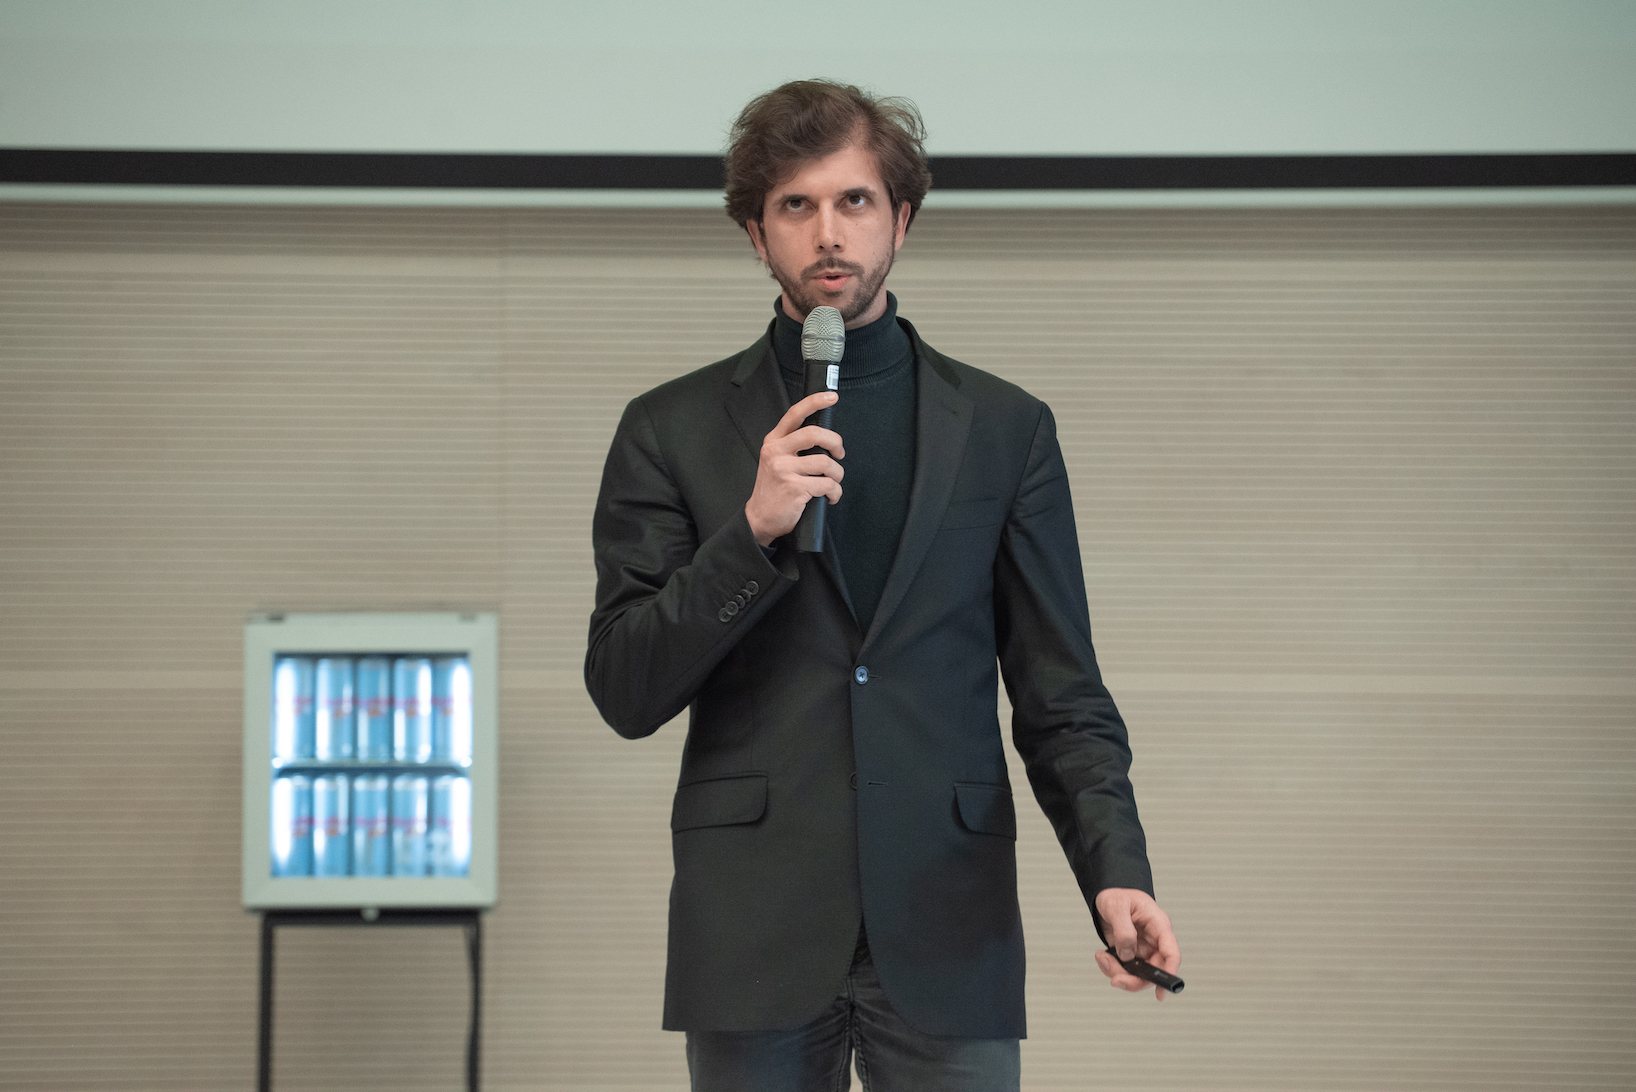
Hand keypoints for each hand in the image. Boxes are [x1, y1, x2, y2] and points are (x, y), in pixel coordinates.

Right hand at [745, 391, 844, 545]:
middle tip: (839, 453)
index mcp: (773, 441)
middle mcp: (776, 452)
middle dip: (836, 443)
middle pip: (815, 434)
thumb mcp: (776, 460)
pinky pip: (827, 484)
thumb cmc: (774, 489)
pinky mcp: (794, 488)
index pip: (795, 414)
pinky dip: (835, 492)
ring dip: (837, 475)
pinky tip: (829, 497)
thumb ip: (793, 446)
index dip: (815, 401)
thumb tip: (824, 438)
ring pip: (826, 463)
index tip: (832, 396)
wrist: (760, 518)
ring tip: (833, 483)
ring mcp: (784, 470)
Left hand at [1093, 888, 1180, 1000]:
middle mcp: (1154, 941)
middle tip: (1114, 980)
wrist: (1106, 895)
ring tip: (1101, 957)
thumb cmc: (1117, 896)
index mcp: (1159, 926)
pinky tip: (1102, 956)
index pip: (1171, 953)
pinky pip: (1126, 970)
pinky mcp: (1131, 954)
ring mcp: (1143, 949)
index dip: (1169, 974)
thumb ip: (1124, 930)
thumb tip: (1127, 955)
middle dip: (1134, 980)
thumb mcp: (1117, 907)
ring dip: (1118, 973)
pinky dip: (1112, 968)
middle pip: (1154, 971)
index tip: (1161, 993)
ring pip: (1139, 974)